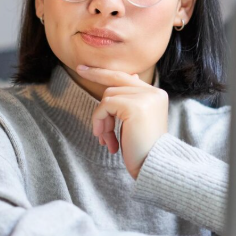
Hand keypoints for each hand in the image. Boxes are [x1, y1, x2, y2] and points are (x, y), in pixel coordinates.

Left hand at [77, 64, 168, 179]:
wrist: (154, 167)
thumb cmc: (143, 149)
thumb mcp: (136, 122)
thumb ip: (130, 101)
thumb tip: (132, 77)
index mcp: (156, 95)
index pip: (126, 77)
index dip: (104, 73)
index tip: (84, 68)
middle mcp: (153, 92)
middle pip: (116, 80)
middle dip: (97, 78)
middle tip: (79, 70)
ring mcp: (145, 98)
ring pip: (108, 95)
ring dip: (102, 119)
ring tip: (106, 139)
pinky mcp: (134, 106)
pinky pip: (105, 105)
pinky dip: (100, 121)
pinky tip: (106, 140)